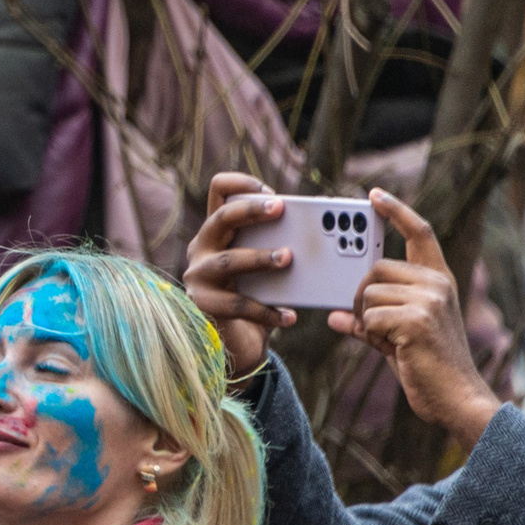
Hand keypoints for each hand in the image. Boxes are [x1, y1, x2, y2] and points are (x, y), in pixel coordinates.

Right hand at [181, 173, 298, 377]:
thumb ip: (281, 242)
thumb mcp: (266, 264)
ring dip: (259, 257)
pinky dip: (267, 311)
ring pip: (228, 261)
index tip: (270, 192)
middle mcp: (202, 247)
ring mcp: (198, 276)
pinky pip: (238, 305)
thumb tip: (325, 228)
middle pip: (221, 218)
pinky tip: (289, 316)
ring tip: (288, 258)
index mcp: (219, 229)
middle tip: (281, 209)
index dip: (242, 184)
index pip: (219, 190)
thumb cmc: (258, 293)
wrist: (238, 341)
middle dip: (252, 211)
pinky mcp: (204, 305)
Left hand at [329, 188, 501, 448]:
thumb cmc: (427, 367)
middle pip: (375, 268)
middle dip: (362, 297)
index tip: (374, 195)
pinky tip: (395, 349)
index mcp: (438, 280)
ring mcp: (430, 299)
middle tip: (374, 324)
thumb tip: (332, 316)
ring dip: (367, 321)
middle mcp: (438, 283)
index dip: (396, 211)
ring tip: (391, 341)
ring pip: (367, 295)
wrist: (456, 399)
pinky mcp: (416, 319)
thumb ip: (368, 321)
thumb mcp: (395, 337)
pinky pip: (368, 318)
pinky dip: (371, 336)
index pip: (419, 233)